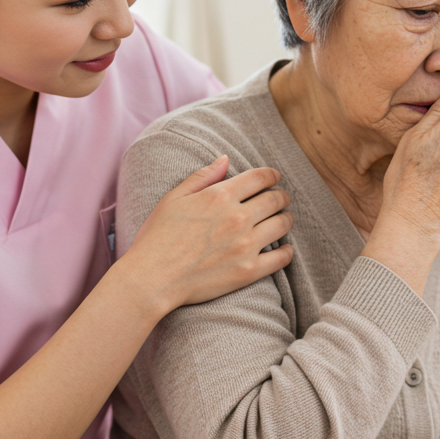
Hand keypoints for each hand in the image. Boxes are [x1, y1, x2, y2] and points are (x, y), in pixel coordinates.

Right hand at [122, 156, 293, 311]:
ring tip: (283, 220)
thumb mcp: (174, 198)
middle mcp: (238, 217)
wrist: (152, 278)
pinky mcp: (249, 271)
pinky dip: (287, 251)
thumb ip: (202, 177)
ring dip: (286, 219)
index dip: (272, 175)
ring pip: (282, 224)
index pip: (260, 177)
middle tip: (281, 199)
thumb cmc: (157, 237)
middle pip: (275, 199)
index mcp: (220, 196)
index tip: (275, 178)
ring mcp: (245, 245)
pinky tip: (284, 249)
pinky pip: (282, 258)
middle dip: (281, 196)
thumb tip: (225, 159)